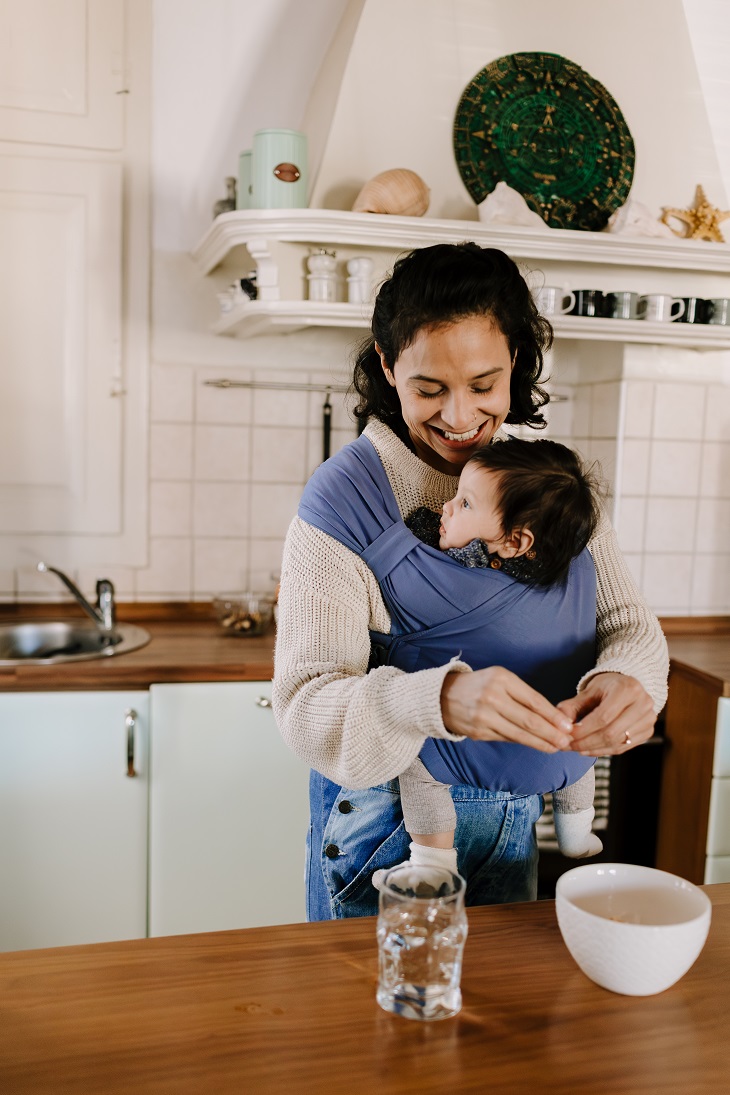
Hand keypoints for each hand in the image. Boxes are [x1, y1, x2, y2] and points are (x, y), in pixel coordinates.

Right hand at [441, 667, 573, 752]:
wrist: (442, 696)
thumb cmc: (480, 686)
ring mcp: (483, 716)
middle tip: (566, 742)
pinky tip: (536, 745)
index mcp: (501, 679)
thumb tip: (553, 717)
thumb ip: (523, 696)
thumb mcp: (500, 679)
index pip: (533, 700)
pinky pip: (506, 739)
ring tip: (555, 747)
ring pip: (519, 734)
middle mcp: (492, 697)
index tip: (568, 726)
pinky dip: (523, 742)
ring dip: (540, 743)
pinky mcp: (478, 733)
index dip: (553, 715)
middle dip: (551, 733)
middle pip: (529, 720)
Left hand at [557, 672, 655, 755]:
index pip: (603, 716)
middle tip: (568, 746)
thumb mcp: (589, 691)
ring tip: (576, 748)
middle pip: (611, 732)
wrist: (628, 686)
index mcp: (628, 689)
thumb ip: (573, 706)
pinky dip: (604, 751)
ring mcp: (648, 719)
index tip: (567, 735)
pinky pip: (623, 747)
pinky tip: (589, 750)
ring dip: (594, 749)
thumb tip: (559, 722)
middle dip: (587, 742)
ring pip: (618, 742)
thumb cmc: (607, 687)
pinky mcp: (648, 731)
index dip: (584, 729)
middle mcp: (643, 703)